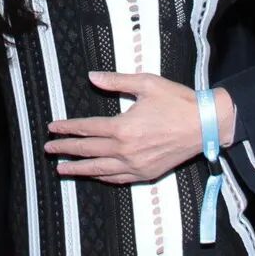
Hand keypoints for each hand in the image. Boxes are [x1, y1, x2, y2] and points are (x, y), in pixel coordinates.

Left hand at [44, 71, 233, 184]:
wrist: (205, 124)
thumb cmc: (177, 101)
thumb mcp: (147, 84)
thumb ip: (116, 81)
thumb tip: (92, 77)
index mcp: (123, 127)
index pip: (87, 129)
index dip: (67, 129)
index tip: (53, 128)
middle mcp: (126, 150)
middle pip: (88, 151)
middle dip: (66, 149)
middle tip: (49, 149)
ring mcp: (136, 165)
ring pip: (98, 169)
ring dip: (78, 169)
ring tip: (62, 169)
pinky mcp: (146, 173)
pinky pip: (117, 178)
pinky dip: (101, 177)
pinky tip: (94, 174)